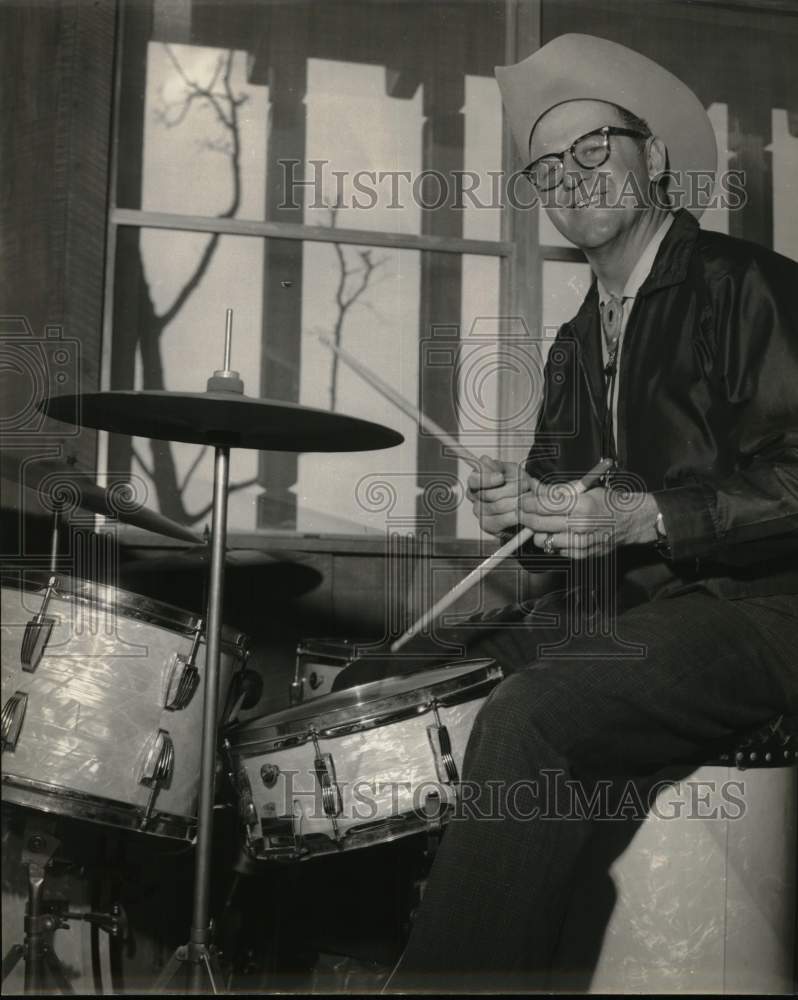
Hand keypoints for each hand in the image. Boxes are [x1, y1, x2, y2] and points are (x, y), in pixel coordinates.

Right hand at [467, 455, 534, 537]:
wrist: (526, 502)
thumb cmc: (517, 484)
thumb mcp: (511, 470)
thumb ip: (497, 466)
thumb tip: (485, 461)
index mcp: (476, 479)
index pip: (474, 480)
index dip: (487, 479)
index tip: (501, 477)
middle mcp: (474, 495)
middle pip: (488, 495)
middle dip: (511, 490)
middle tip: (525, 486)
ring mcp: (478, 511)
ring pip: (497, 507)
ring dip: (516, 501)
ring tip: (527, 497)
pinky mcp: (486, 525)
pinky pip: (501, 520)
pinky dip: (515, 515)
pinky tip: (522, 510)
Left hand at [519, 484, 659, 558]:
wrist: (629, 521)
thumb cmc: (608, 502)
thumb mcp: (585, 489)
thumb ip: (558, 491)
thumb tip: (535, 489)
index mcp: (581, 505)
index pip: (543, 505)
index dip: (527, 503)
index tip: (522, 501)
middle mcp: (580, 526)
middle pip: (539, 524)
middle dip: (525, 517)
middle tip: (522, 512)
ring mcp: (580, 542)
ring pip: (543, 540)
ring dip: (538, 532)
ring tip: (541, 523)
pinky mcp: (581, 555)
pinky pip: (554, 550)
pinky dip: (551, 542)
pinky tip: (557, 533)